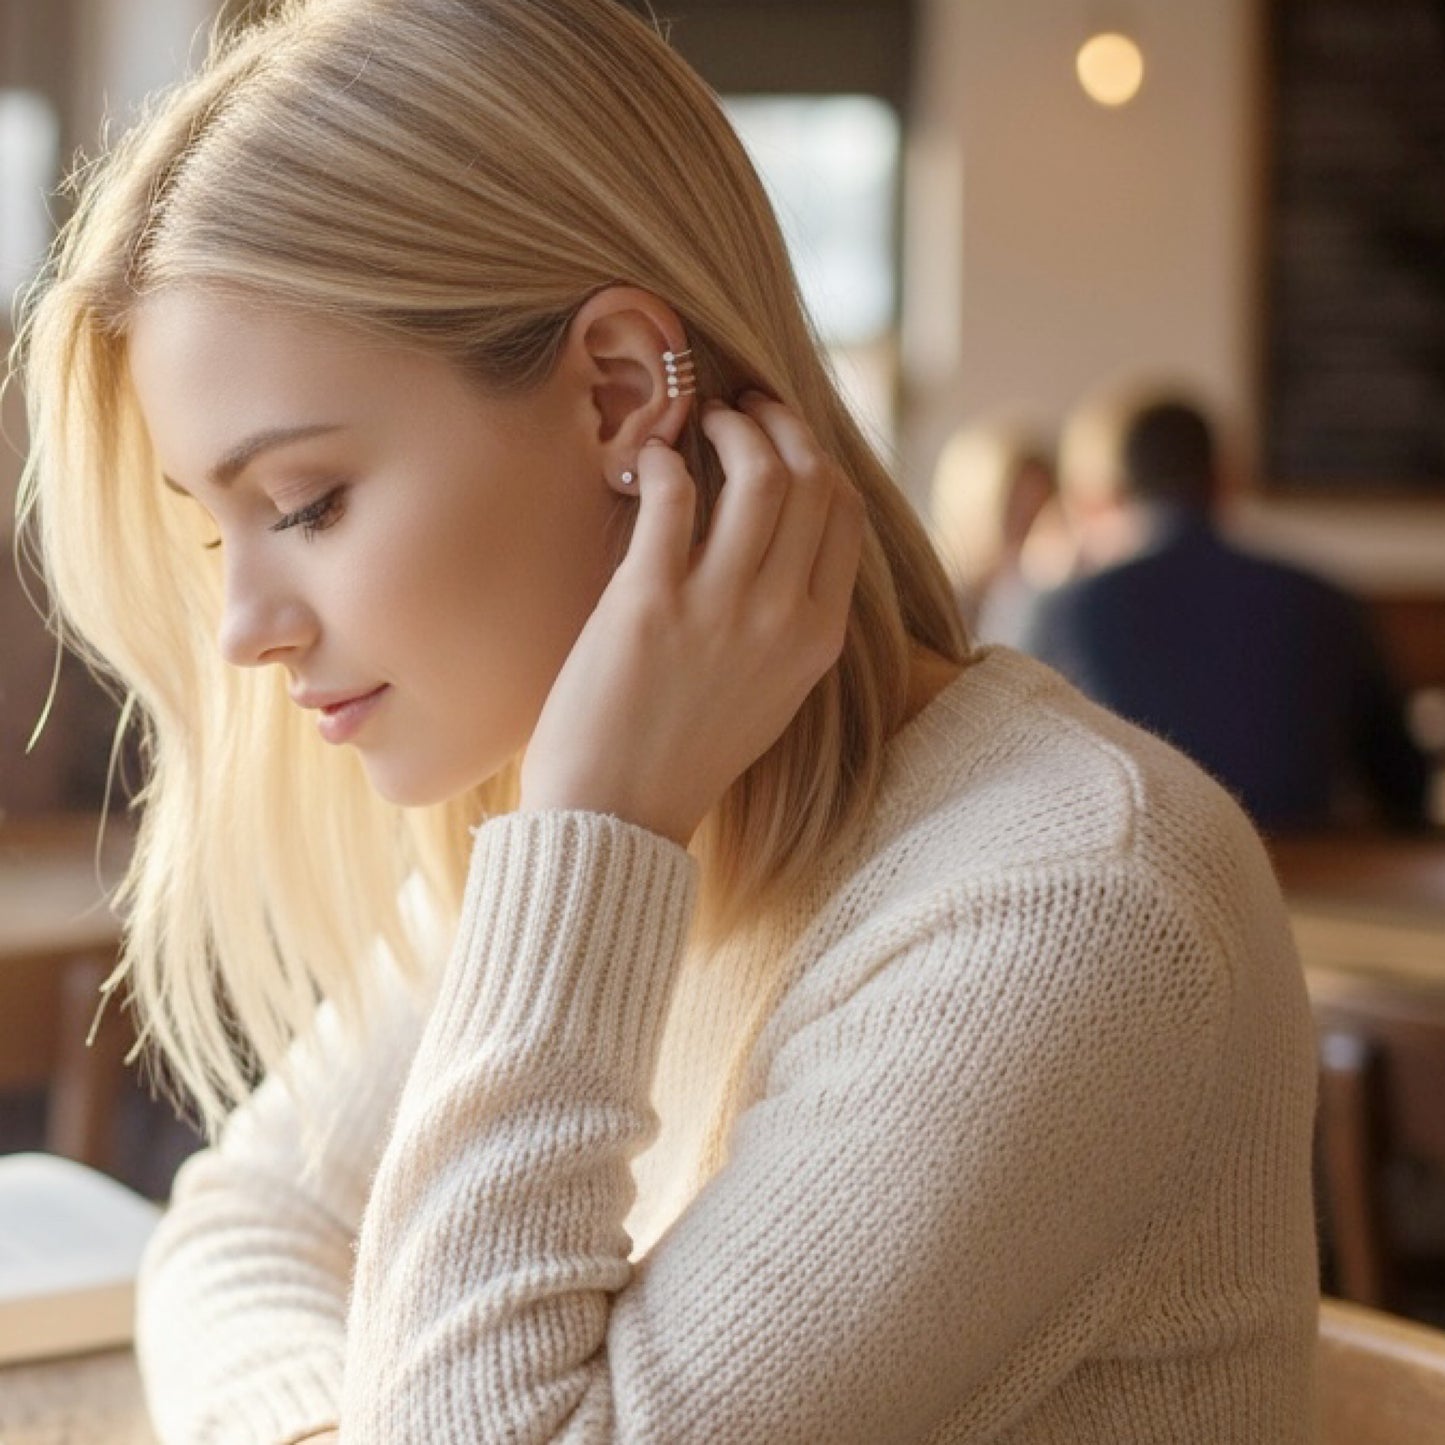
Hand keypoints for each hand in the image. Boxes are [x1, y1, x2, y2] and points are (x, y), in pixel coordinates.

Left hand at [519, 392, 865, 846]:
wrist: (616, 815)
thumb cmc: (682, 751)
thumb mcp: (768, 691)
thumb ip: (787, 620)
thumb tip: (777, 535)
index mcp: (818, 639)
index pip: (845, 514)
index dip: (816, 455)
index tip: (781, 436)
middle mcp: (782, 619)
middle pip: (811, 479)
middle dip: (778, 424)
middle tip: (740, 411)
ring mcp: (720, 611)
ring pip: (759, 474)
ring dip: (731, 428)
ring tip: (702, 421)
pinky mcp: (650, 605)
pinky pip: (675, 498)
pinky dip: (666, 462)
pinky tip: (651, 463)